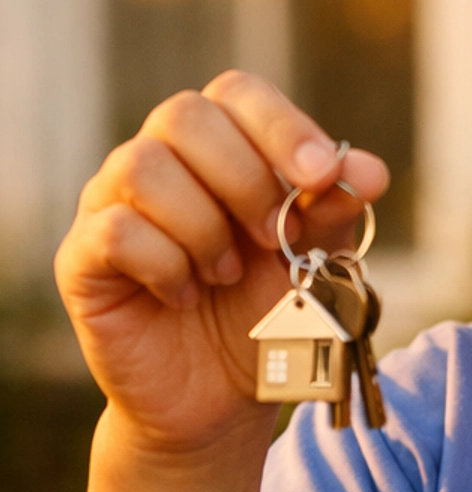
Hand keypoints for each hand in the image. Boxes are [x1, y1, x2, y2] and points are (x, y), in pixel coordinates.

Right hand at [56, 72, 389, 452]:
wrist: (223, 399)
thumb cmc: (267, 313)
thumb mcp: (314, 258)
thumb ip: (335, 210)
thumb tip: (368, 170)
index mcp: (218, 148)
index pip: (237, 93)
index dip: (281, 126)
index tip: (321, 177)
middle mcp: (158, 162)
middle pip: (183, 115)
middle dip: (243, 179)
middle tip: (272, 239)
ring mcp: (110, 205)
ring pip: (141, 166)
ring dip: (203, 226)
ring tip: (226, 275)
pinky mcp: (82, 258)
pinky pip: (116, 231)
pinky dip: (166, 265)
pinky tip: (186, 295)